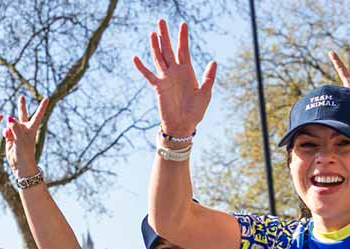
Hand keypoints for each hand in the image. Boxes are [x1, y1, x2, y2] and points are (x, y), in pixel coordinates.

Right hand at [3, 96, 48, 178]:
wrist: (20, 165)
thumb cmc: (24, 152)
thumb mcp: (20, 139)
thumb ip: (15, 127)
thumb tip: (9, 117)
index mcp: (31, 128)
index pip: (37, 115)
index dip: (41, 106)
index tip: (47, 98)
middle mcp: (24, 129)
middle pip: (23, 114)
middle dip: (21, 106)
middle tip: (21, 96)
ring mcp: (17, 133)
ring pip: (11, 123)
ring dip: (9, 126)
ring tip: (11, 136)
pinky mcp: (10, 137)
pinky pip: (6, 130)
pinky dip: (5, 132)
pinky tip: (7, 137)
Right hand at [133, 20, 216, 136]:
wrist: (182, 125)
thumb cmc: (195, 111)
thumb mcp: (205, 94)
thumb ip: (209, 78)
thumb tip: (214, 61)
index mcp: (187, 71)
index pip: (183, 50)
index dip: (183, 37)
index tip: (183, 24)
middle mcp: (175, 72)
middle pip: (168, 49)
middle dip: (165, 35)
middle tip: (161, 20)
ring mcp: (165, 78)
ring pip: (159, 58)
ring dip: (155, 46)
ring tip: (152, 33)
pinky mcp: (158, 87)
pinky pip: (148, 75)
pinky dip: (142, 67)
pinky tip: (135, 58)